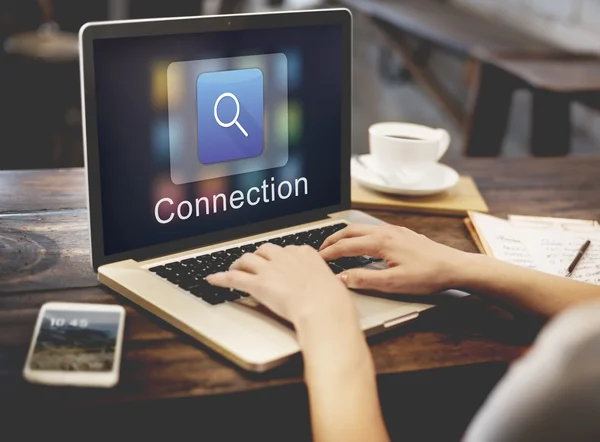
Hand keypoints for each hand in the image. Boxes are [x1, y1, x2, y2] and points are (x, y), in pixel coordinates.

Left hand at [206, 244, 357, 328]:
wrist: (323, 308)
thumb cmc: (332, 301)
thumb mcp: (332, 284)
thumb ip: (322, 281)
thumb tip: (325, 288)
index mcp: (305, 253)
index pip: (288, 249)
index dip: (279, 257)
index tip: (277, 263)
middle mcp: (286, 256)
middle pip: (264, 249)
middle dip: (258, 256)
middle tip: (254, 264)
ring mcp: (270, 269)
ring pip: (247, 259)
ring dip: (239, 263)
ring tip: (234, 268)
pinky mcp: (258, 283)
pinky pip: (233, 277)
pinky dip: (220, 278)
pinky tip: (212, 279)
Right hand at [320, 224, 471, 294]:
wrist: (454, 267)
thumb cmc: (427, 275)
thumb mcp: (393, 283)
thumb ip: (364, 279)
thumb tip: (341, 277)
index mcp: (381, 242)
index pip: (346, 246)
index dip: (329, 253)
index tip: (317, 260)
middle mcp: (386, 232)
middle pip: (350, 231)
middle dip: (332, 239)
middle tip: (320, 249)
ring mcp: (395, 231)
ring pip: (362, 228)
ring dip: (345, 235)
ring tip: (336, 245)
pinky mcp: (402, 233)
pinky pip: (373, 229)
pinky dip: (359, 235)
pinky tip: (362, 243)